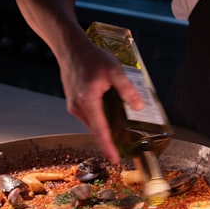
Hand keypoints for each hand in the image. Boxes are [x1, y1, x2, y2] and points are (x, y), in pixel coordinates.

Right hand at [59, 38, 144, 162]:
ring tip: (120, 135)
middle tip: (124, 150)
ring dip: (105, 130)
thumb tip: (138, 106)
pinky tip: (110, 117)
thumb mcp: (114, 70)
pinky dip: (100, 120)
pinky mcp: (75, 103)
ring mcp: (74, 106)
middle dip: (109, 141)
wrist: (71, 48)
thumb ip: (126, 89)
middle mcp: (78, 107)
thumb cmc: (90, 57)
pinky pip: (90, 117)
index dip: (108, 146)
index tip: (114, 159)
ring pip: (93, 123)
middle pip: (97, 130)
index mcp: (88, 101)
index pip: (100, 130)